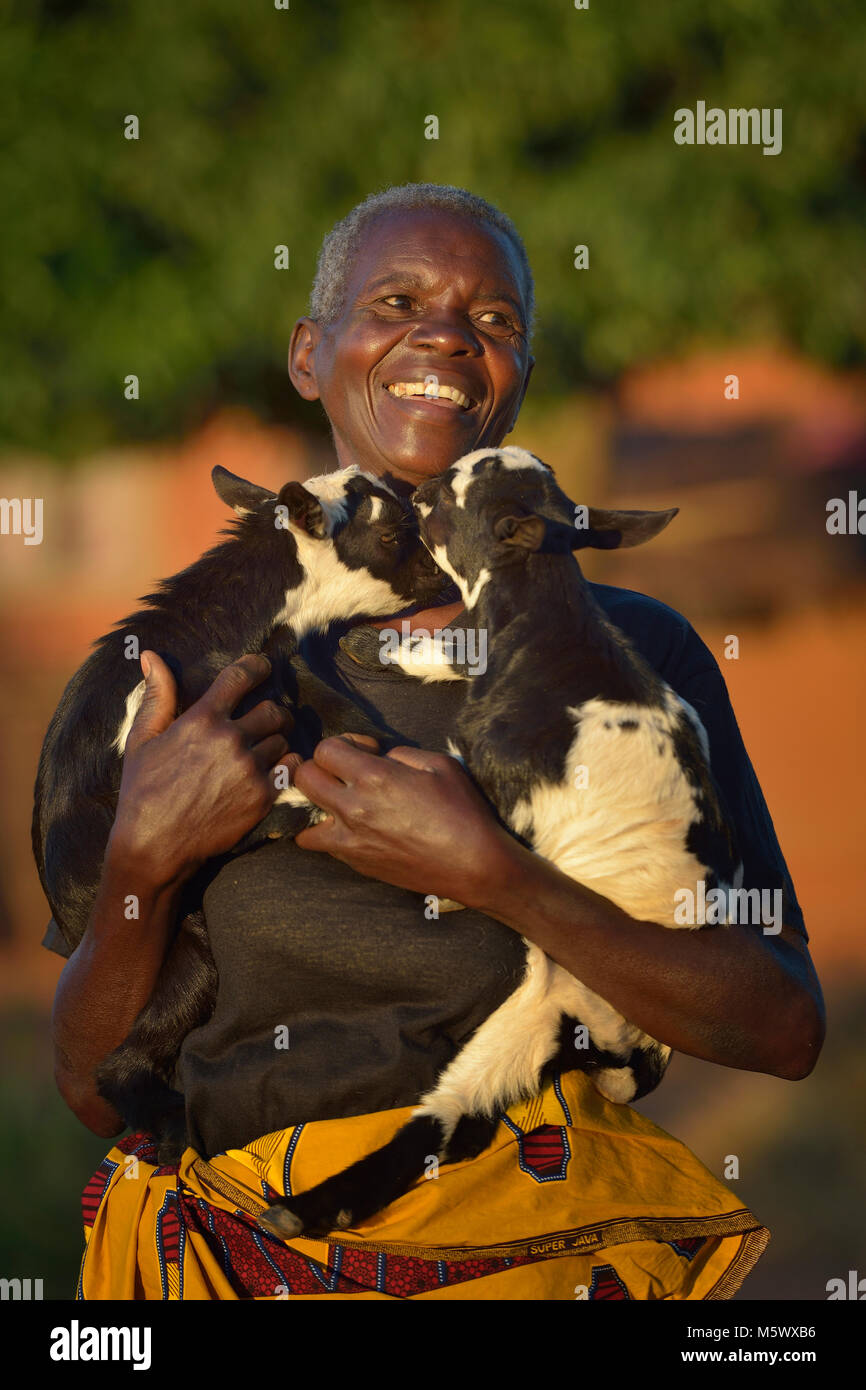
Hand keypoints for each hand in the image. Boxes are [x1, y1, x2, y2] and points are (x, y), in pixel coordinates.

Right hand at [107, 651, 297, 888]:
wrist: (155, 846)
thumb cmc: (143, 790)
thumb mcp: (141, 740)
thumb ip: (157, 696)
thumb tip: (150, 656)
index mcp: (202, 719)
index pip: (241, 677)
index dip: (257, 666)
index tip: (263, 667)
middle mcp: (231, 740)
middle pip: (274, 710)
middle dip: (271, 713)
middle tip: (264, 722)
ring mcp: (250, 769)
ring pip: (284, 740)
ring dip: (277, 741)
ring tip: (262, 751)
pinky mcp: (262, 796)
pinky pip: (290, 768)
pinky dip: (285, 766)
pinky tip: (271, 771)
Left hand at [293, 736, 516, 906]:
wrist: (472, 865)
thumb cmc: (462, 810)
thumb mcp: (439, 764)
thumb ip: (400, 753)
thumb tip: (380, 758)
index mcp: (375, 778)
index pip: (325, 749)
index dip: (345, 743)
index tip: (367, 751)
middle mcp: (354, 808)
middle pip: (304, 777)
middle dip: (322, 767)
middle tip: (348, 772)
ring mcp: (350, 839)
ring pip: (302, 816)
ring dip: (316, 803)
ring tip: (341, 802)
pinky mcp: (355, 862)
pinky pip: (318, 844)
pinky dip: (324, 833)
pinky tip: (348, 828)